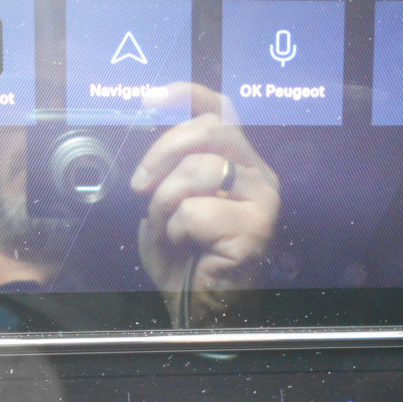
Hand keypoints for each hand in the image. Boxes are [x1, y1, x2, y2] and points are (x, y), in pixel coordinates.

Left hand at [130, 83, 279, 325]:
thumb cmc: (184, 259)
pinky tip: (188, 247)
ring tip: (169, 228)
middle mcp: (258, 174)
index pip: (222, 111)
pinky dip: (176, 230)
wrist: (198, 306)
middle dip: (163, 151)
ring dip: (166, 202)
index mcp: (240, 162)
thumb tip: (149, 150)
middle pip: (211, 130)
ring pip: (200, 170)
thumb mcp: (165, 204)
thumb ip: (166, 172)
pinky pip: (197, 212)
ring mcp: (263, 200)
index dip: (187, 95)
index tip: (150, 99)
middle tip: (140, 185)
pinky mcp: (255, 229)